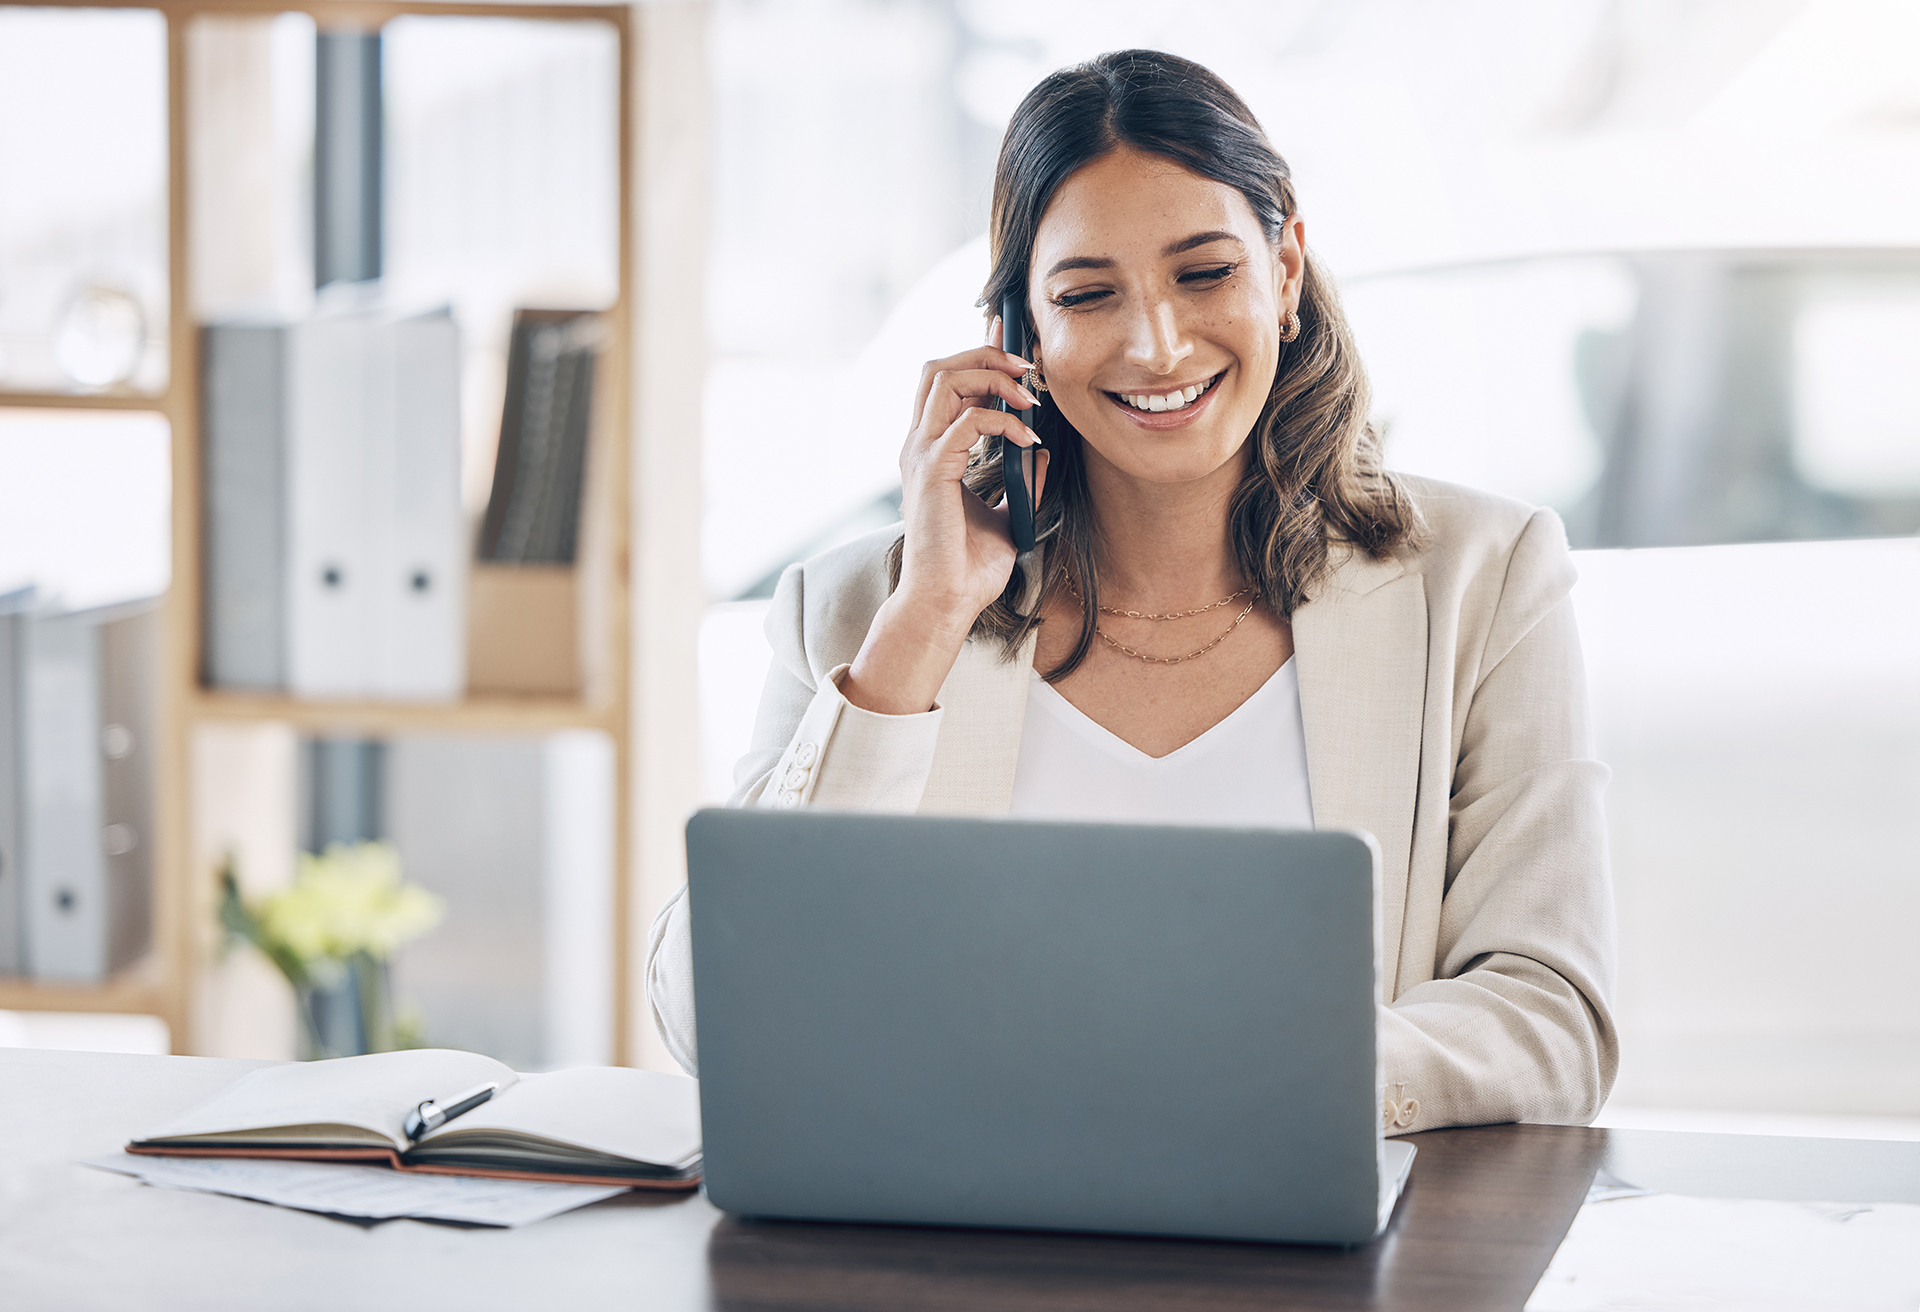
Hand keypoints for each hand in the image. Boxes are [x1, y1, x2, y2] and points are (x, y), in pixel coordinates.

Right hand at [840, 320, 1049, 715]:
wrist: (947, 603)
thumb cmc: (970, 568)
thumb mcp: (1008, 516)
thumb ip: (1022, 482)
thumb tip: (1040, 452)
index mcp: (931, 451)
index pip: (947, 383)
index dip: (978, 354)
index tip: (1012, 340)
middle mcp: (919, 446)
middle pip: (939, 368)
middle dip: (984, 354)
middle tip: (1027, 368)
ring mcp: (921, 456)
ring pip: (946, 379)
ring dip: (992, 377)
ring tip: (1029, 397)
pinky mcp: (932, 471)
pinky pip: (969, 422)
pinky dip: (1004, 422)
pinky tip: (1029, 439)